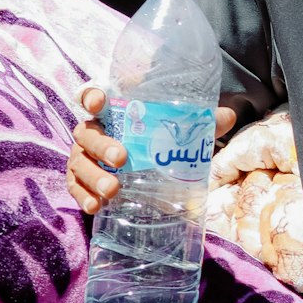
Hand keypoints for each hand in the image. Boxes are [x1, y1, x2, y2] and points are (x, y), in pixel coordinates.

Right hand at [65, 86, 235, 215]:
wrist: (141, 166)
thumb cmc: (155, 140)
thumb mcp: (177, 130)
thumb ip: (200, 122)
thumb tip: (227, 116)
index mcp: (112, 113)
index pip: (93, 96)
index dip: (91, 96)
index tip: (98, 102)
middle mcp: (93, 131)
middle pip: (87, 133)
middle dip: (101, 145)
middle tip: (122, 158)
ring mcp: (84, 157)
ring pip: (79, 163)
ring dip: (93, 176)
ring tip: (112, 190)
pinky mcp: (81, 181)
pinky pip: (75, 188)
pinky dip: (83, 197)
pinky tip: (95, 207)